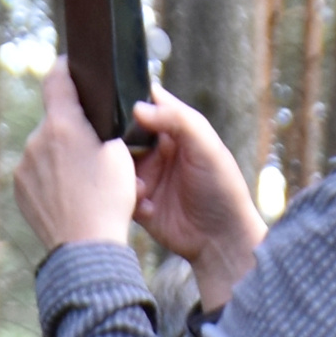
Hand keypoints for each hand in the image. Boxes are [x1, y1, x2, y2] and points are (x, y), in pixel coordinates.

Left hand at [13, 64, 139, 251]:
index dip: (65, 68)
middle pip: (56, 121)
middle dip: (73, 129)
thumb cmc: (109, 200)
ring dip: (62, 156)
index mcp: (61, 126)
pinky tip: (71, 194)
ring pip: (46, 149)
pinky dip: (52, 177)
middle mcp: (35, 141)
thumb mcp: (120, 155)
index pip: (56, 80)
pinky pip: (37, 173)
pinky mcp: (19, 189)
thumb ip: (104, 129)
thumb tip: (94, 122)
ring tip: (86, 180)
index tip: (70, 65)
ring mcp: (24, 167)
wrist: (85, 247)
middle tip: (96, 148)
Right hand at [128, 86, 267, 310]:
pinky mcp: (136, 200)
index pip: (147, 102)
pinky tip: (150, 207)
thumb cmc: (222, 188)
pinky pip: (118, 191)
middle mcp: (157, 149)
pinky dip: (130, 197)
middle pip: (122, 131)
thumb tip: (137, 107)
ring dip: (123, 172)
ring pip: (116, 162)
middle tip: (116, 147)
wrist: (220, 239)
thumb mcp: (207, 147)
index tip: (113, 99)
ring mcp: (145, 174)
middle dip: (116, 138)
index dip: (129, 97)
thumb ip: (177, 120)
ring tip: (143, 186)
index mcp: (175, 130)